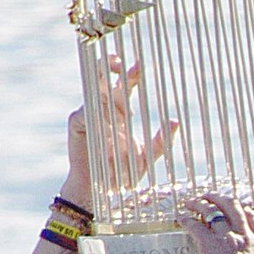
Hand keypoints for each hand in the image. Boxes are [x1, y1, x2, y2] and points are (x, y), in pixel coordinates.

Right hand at [61, 56, 177, 207]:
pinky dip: (97, 113)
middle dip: (109, 66)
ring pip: (94, 91)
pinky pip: (85, 112)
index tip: (140, 64)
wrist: (101, 191)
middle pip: (103, 79)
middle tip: (120, 63)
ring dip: (104, 89)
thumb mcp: (147, 156)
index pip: (124, 86)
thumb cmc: (122, 173)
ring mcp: (88, 115)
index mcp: (118, 113)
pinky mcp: (76, 124)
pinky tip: (108, 120)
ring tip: (117, 95)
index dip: (131, 74)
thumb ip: (162, 141)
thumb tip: (176, 121)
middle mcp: (102, 109)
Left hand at [180, 193, 253, 253]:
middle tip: (209, 196)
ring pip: (212, 211)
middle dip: (219, 198)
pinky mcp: (209, 244)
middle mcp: (243, 236)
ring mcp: (226, 238)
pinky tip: (181, 218)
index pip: (250, 216)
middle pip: (231, 206)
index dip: (241, 208)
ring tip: (191, 201)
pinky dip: (187, 220)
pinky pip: (196, 226)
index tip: (234, 206)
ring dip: (200, 203)